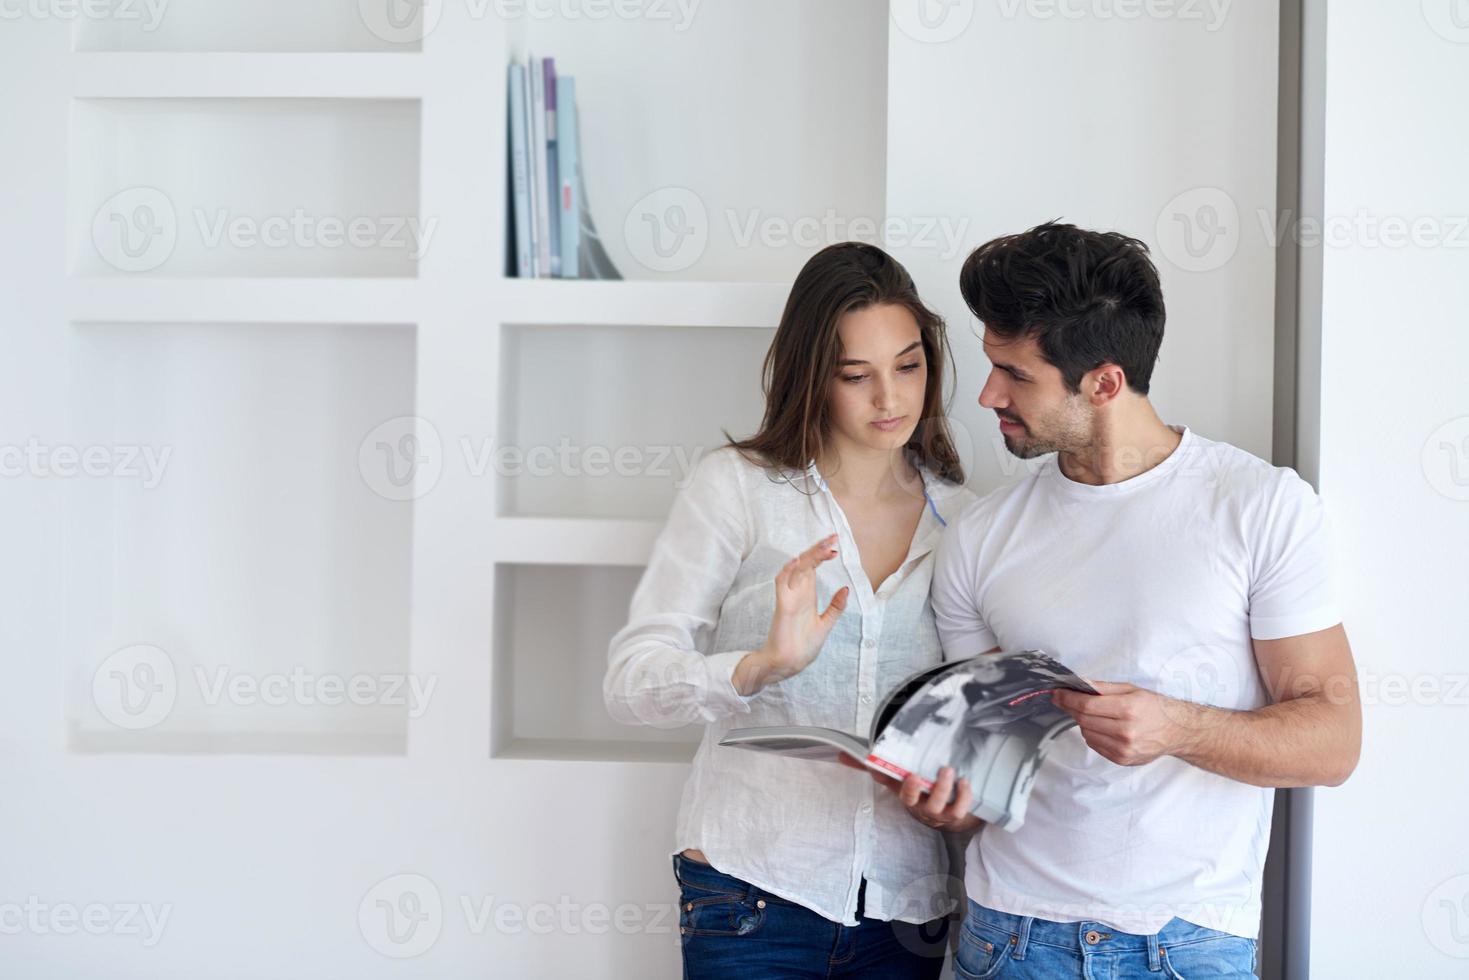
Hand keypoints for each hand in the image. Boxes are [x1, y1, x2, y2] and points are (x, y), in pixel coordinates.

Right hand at [732, 535, 848, 694]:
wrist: (789, 664)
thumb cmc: (804, 646)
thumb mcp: (825, 624)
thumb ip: (835, 607)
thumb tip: (846, 589)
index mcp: (807, 595)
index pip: (813, 567)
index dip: (822, 554)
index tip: (836, 544)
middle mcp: (797, 593)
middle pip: (805, 563)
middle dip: (818, 549)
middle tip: (833, 537)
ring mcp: (789, 598)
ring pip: (795, 569)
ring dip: (808, 557)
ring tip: (824, 546)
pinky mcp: (783, 608)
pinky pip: (782, 585)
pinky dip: (788, 572)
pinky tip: (797, 562)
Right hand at [838, 758, 983, 833]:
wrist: (944, 812)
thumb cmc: (918, 791)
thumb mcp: (896, 778)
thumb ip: (874, 767)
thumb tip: (842, 756)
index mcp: (908, 797)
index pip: (904, 794)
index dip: (907, 787)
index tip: (911, 775)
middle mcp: (923, 808)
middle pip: (923, 802)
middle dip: (930, 788)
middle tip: (938, 770)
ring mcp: (940, 813)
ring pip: (943, 807)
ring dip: (947, 790)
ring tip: (951, 772)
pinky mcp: (957, 814)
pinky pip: (961, 810)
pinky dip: (965, 797)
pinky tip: (966, 782)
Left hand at [1052, 681, 1200, 766]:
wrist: (1176, 731)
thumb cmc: (1154, 707)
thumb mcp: (1131, 689)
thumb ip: (1103, 688)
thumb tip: (1079, 684)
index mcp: (1128, 710)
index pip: (1087, 705)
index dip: (1068, 699)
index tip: (1057, 694)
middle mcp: (1125, 732)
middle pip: (1084, 720)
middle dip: (1071, 709)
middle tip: (1065, 701)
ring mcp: (1123, 749)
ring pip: (1087, 734)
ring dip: (1083, 722)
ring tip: (1093, 714)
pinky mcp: (1122, 759)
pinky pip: (1095, 745)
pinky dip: (1093, 734)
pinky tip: (1102, 727)